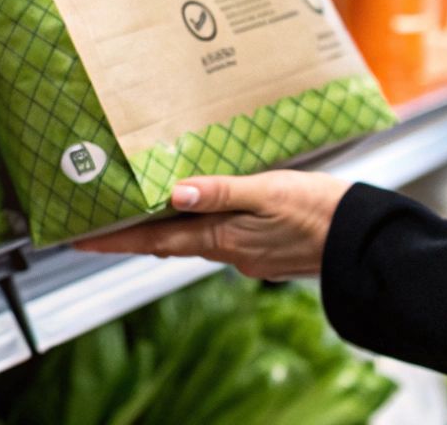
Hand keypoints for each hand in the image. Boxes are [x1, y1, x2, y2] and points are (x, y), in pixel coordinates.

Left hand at [72, 171, 350, 280]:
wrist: (367, 243)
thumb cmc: (322, 210)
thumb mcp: (269, 191)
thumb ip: (221, 191)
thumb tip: (173, 193)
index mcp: (223, 239)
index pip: (154, 240)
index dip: (115, 239)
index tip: (79, 240)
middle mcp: (230, 253)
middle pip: (168, 242)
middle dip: (134, 233)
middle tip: (101, 221)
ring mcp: (248, 256)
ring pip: (195, 240)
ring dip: (168, 228)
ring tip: (142, 209)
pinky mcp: (266, 251)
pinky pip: (222, 238)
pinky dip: (203, 225)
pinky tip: (204, 209)